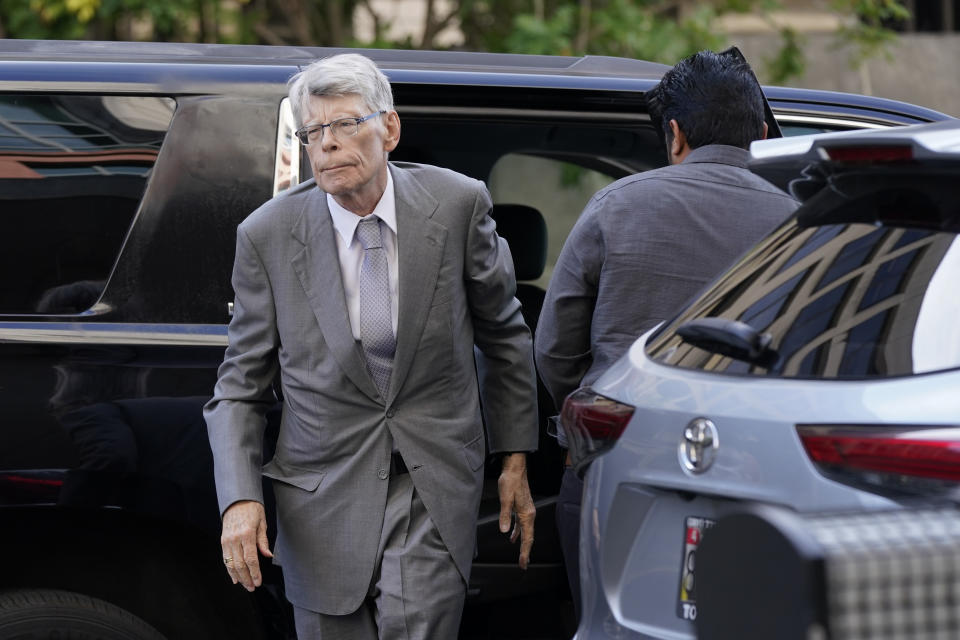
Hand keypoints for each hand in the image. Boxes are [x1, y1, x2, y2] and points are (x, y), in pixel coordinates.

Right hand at [221, 500, 272, 591]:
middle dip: (246, 578)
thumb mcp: (262, 522)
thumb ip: (263, 541)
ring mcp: (227, 541)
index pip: (250, 559)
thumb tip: (268, 556)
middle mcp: (235, 539)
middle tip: (252, 587)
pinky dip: (229, 570)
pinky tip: (234, 578)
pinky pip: (225, 559)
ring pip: (231, 564)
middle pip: (240, 564)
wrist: (237, 500)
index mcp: (247, 534)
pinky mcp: (223, 541)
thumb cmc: (252, 509)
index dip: (255, 573)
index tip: (258, 582)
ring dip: (238, 577)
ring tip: (245, 585)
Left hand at [498, 452, 535, 569]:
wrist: (515, 469)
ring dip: (523, 544)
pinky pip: (522, 524)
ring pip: (526, 532)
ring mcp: (527, 511)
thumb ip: (505, 516)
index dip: (525, 552)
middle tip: (523, 565)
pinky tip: (512, 537)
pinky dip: (518, 532)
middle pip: (529, 537)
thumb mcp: (505, 499)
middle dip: (526, 552)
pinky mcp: (522, 507)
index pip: (527, 538)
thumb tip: (504, 532)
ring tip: (521, 555)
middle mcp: (529, 514)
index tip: (523, 563)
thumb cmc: (510, 481)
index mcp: (527, 514)